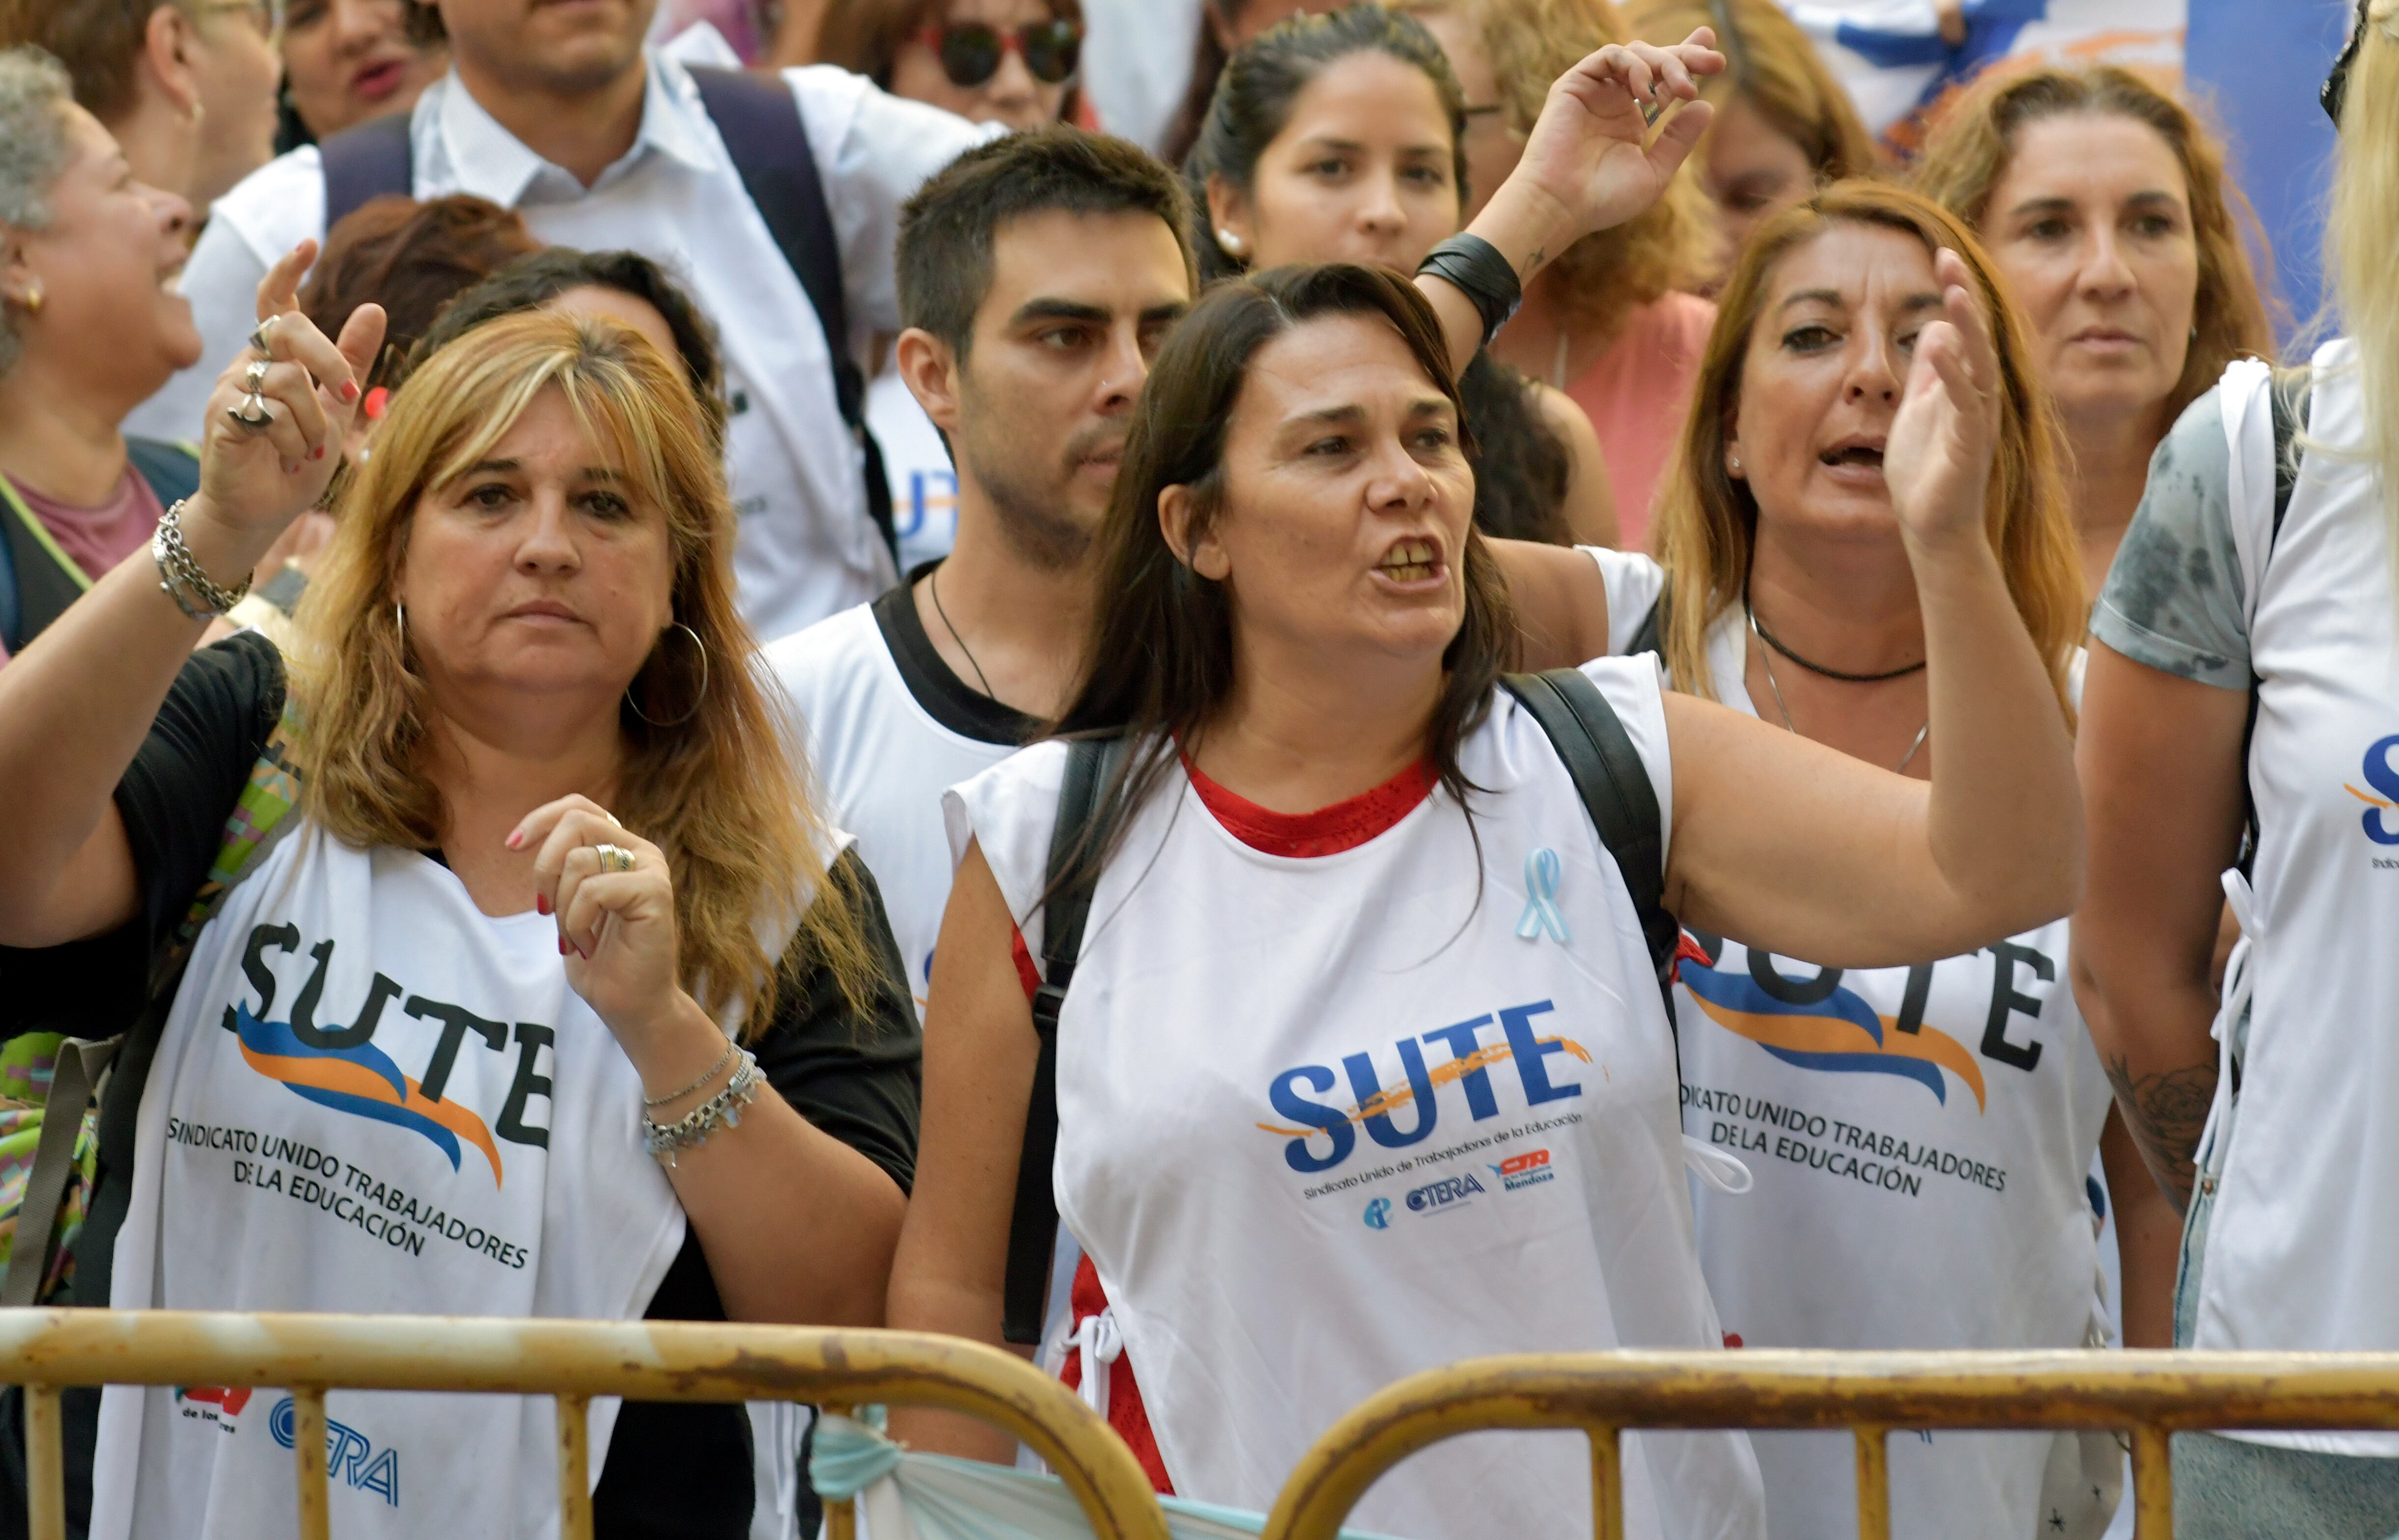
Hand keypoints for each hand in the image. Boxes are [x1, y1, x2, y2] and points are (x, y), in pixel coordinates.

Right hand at [196, 240, 384, 541]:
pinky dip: (293, 439)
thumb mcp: (338, 408)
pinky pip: (270, 411)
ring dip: (313, 420)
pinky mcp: (222, 415)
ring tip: (307, 448)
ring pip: (287, 379)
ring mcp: (231, 387)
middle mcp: (249, 363)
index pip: (276, 301)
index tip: (310, 243)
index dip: (288, 270)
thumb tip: (374, 307)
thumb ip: (353, 361)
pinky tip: (286, 455)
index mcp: (277, 358)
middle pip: (289, 328)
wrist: (264, 511)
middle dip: (329, 360)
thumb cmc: (297, 459)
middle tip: (348, 396)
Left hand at [515, 795, 690, 1053]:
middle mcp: (641, 851)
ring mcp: (651, 870)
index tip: (511, 846)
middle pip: (577, 822)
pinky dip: (577, 921)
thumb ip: (563, 869)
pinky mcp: (656, 893)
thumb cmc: (600, 961)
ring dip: (562, 907)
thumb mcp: (569, 904)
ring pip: (579, 860)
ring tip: (574, 939)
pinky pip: (594, 889)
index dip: (541, 818)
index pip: (578, 808)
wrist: (630, 1006)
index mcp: (621, 848)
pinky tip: (587, 945)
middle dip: (545, 865)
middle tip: (542, 909)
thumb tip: (527, 840)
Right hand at [1506, 30, 1723, 254]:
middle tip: (1716, 63)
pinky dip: (1633, 65)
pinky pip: (1609, 56)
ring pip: (1636, 53)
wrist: (1561, 206)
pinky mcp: (1575, 84)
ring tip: (1682, 89)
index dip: (1688, 64)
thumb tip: (1706, 105)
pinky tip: (1646, 90)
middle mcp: (1615, 101)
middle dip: (1687, 56)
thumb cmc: (1603, 200)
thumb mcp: (1654, 173)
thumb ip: (1678, 140)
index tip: (1717, 60)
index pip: (1664, 81)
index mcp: (1632, 120)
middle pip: (1655, 61)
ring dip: (1665, 64)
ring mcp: (1595, 91)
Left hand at [1881, 248, 2002, 551]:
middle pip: (1977, 336)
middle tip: (1948, 256)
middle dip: (1964, 295)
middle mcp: (1979, 397)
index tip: (1941, 253)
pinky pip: (1967, 403)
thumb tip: (1934, 326)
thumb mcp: (1918, 408)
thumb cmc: (1926, 471)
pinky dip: (1954, 374)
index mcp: (1965, 385)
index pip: (1964, 329)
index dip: (1957, 291)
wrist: (1930, 526)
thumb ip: (1929, 370)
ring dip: (1969, 328)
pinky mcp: (1971, 445)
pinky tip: (1938, 347)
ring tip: (1954, 292)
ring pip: (1981, 364)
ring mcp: (1978, 420)